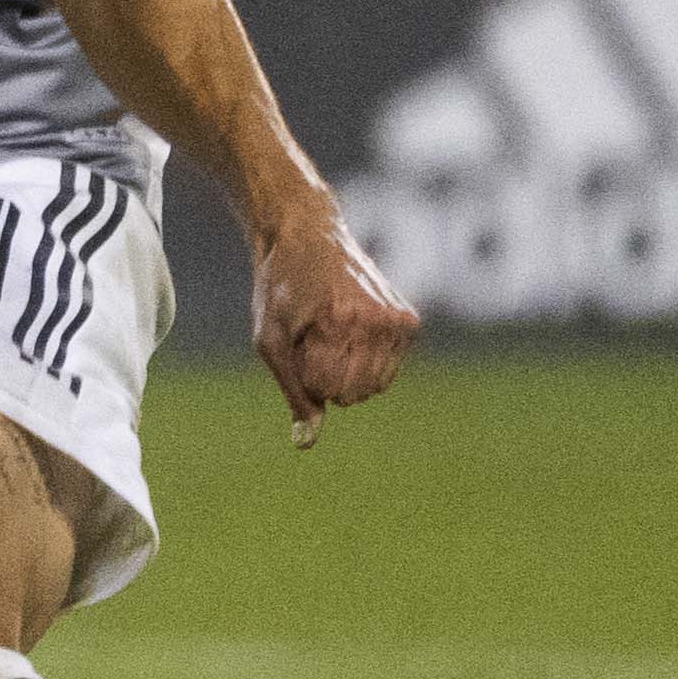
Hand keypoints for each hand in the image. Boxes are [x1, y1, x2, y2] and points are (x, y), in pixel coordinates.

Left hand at [246, 192, 418, 445]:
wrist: (309, 236)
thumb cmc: (280, 287)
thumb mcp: (269, 338)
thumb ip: (293, 391)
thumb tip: (306, 443)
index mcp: (346, 322)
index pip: (331, 391)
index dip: (306, 376)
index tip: (297, 342)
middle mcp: (382, 321)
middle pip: (357, 393)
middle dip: (328, 378)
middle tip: (312, 337)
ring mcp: (400, 320)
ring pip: (375, 387)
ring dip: (347, 373)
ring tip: (329, 333)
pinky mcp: (408, 321)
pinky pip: (386, 371)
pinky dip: (364, 363)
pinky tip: (347, 332)